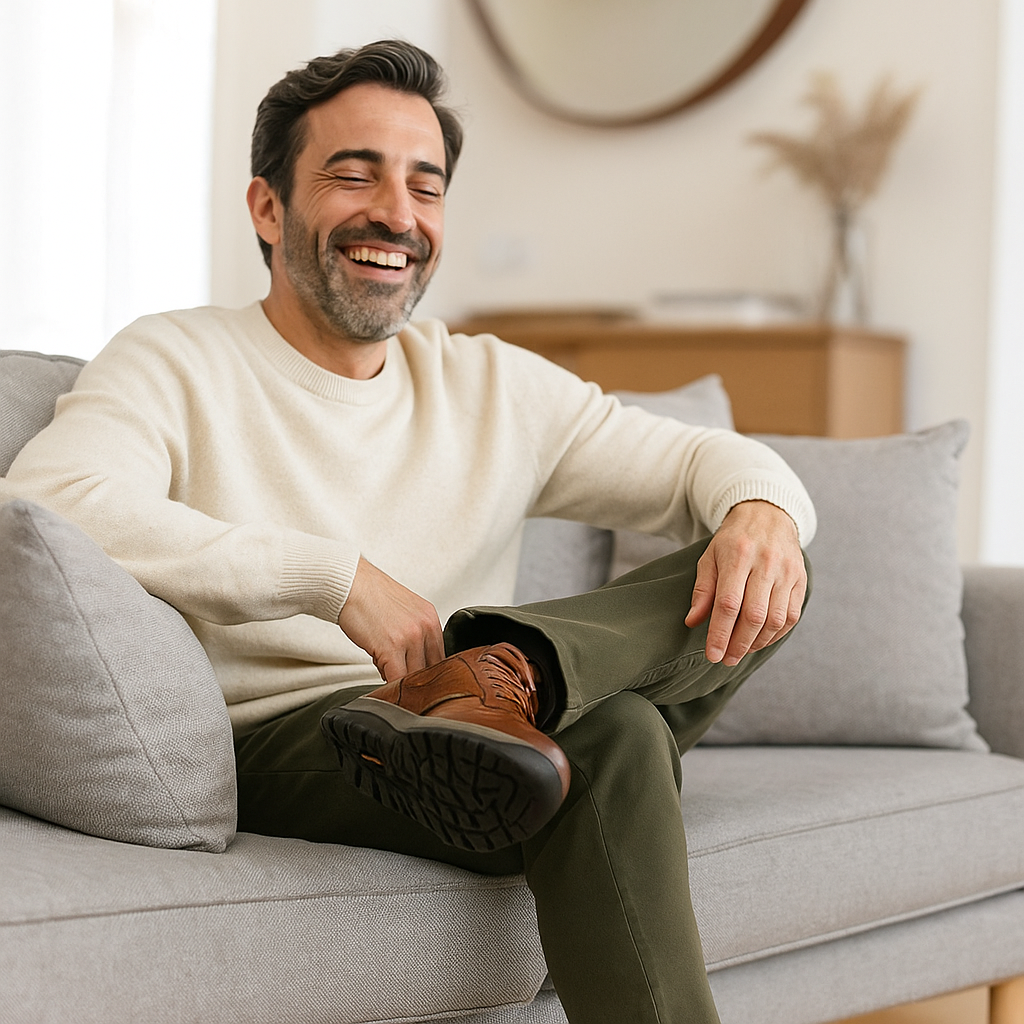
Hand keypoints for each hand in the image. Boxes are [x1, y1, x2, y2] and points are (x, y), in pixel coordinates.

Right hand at [338, 557, 445, 681]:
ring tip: (385, 668)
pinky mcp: (392, 647)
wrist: (349, 583)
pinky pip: (397, 679)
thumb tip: (411, 661)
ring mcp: (411, 637)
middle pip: (430, 669)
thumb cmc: (369, 596)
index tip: (416, 678)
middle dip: (413, 678)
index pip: (440, 657)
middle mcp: (425, 627)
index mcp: (430, 618)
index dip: (426, 672)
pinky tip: (381, 676)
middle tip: (398, 676)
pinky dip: (390, 686)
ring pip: (414, 677)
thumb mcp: (404, 611)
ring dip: (399, 680)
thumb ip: (413, 635)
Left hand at [684, 500, 806, 665]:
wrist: (767, 516)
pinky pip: (791, 616)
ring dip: (757, 642)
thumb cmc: (732, 541)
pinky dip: (776, 634)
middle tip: (726, 659)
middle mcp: (766, 564)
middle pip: (754, 616)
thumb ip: (703, 590)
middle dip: (738, 644)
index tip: (712, 654)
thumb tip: (693, 622)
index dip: (720, 633)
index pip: (729, 604)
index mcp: (737, 556)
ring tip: (741, 651)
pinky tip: (760, 640)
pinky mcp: (801, 580)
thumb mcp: (710, 558)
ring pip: (775, 619)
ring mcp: (787, 572)